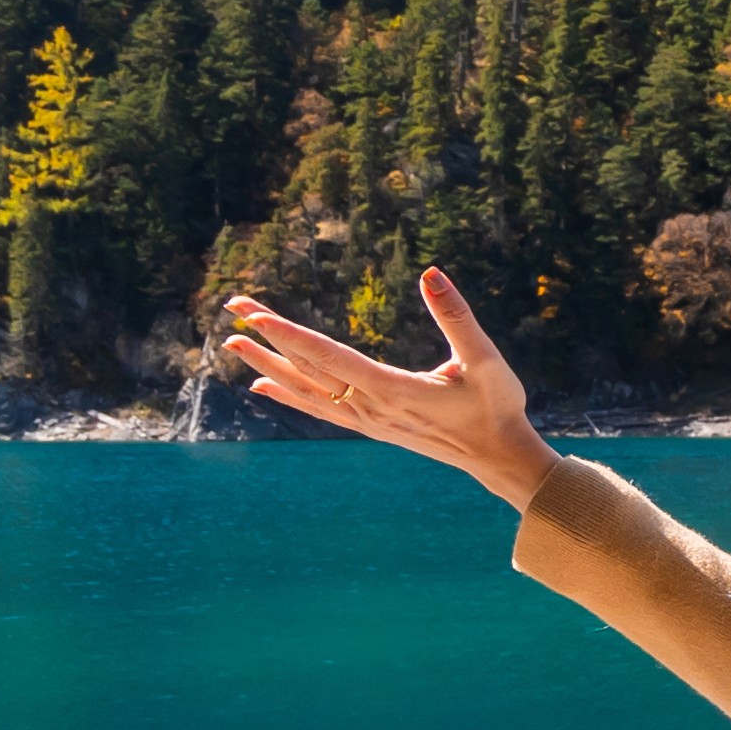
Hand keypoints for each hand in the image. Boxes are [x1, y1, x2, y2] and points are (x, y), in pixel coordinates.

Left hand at [219, 267, 559, 509]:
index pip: (329, 358)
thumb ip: (456, 315)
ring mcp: (366, 420)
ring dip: (267, 364)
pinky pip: (317, 409)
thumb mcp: (484, 358)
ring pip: (305, 390)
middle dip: (268, 337)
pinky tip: (263, 384)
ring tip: (232, 343)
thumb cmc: (496, 406)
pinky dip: (287, 394)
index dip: (290, 334)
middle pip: (308, 368)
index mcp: (393, 390)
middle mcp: (370, 407)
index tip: (256, 315)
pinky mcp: (370, 425)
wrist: (498, 456)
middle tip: (233, 307)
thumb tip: (431, 273)